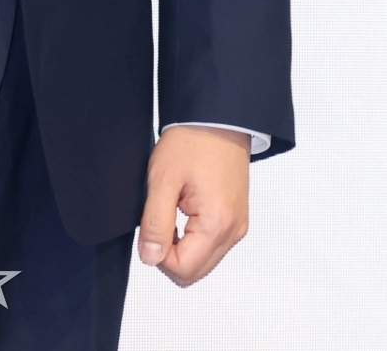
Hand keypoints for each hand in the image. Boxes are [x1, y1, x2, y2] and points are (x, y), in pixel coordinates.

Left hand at [137, 126, 249, 286]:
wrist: (216, 115)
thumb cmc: (193, 139)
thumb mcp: (162, 179)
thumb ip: (155, 223)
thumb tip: (149, 258)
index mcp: (217, 224)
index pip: (183, 270)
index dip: (157, 254)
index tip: (150, 225)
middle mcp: (233, 231)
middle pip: (194, 271)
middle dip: (169, 254)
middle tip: (159, 218)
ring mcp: (237, 225)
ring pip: (202, 261)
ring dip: (181, 245)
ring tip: (172, 208)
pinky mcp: (235, 218)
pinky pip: (211, 244)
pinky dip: (193, 237)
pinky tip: (183, 209)